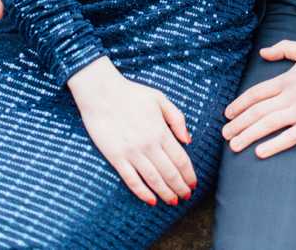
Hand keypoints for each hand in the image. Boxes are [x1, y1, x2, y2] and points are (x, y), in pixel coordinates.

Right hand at [68, 57, 196, 206]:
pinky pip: (131, 179)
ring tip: (173, 201)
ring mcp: (131, 153)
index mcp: (161, 131)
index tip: (194, 183)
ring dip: (165, 192)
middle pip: (169, 172)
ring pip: (153, 179)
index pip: (180, 159)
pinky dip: (142, 192)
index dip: (189, 174)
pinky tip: (150, 200)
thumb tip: (188, 139)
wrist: (102, 95)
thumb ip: (177, 119)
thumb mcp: (161, 99)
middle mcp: (148, 145)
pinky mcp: (115, 158)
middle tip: (186, 196)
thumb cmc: (132, 95)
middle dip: (180, 186)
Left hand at [222, 40, 295, 158]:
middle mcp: (291, 96)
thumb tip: (263, 51)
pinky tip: (259, 153)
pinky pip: (290, 138)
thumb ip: (284, 48)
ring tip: (234, 146)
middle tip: (225, 135)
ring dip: (248, 136)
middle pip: (257, 111)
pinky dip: (273, 146)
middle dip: (238, 124)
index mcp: (288, 79)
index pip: (256, 93)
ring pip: (268, 125)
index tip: (227, 114)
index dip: (239, 104)